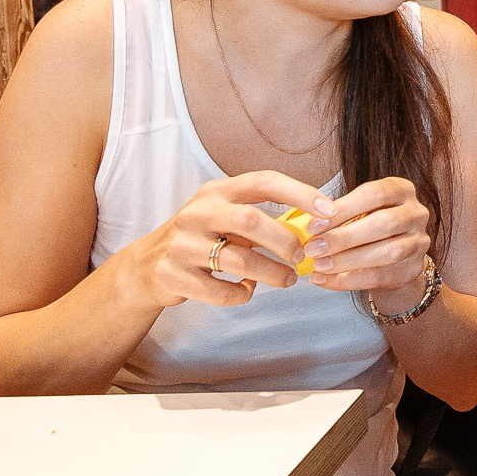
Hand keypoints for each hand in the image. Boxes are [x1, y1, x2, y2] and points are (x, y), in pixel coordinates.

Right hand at [119, 171, 323, 309]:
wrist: (147, 266)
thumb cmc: (201, 238)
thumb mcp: (224, 216)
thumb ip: (261, 216)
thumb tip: (315, 225)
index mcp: (217, 191)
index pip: (264, 181)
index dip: (299, 193)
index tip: (329, 210)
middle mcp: (198, 212)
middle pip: (251, 220)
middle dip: (285, 241)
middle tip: (303, 256)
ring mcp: (182, 244)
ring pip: (239, 260)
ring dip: (273, 273)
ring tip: (288, 279)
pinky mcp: (173, 275)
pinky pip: (222, 291)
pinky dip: (243, 293)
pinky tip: (248, 288)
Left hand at [301, 176, 434, 296]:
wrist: (394, 254)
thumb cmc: (368, 223)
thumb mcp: (358, 209)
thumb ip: (338, 213)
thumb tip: (308, 225)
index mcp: (401, 189)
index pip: (375, 194)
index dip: (343, 209)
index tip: (313, 226)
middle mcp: (416, 213)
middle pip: (384, 223)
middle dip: (344, 237)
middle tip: (312, 249)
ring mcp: (420, 242)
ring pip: (387, 252)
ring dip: (348, 260)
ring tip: (318, 266)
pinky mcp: (414, 269)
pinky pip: (381, 276)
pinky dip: (350, 280)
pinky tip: (326, 280)